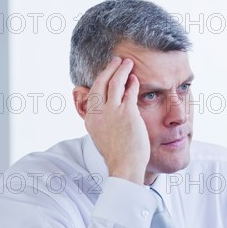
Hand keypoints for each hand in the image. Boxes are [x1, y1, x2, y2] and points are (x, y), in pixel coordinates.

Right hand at [74, 57, 149, 184]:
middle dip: (109, 69)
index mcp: (91, 119)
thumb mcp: (102, 137)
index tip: (106, 73)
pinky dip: (132, 83)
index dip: (100, 80)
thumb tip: (107, 116)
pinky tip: (135, 79)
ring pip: (115, 82)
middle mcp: (98, 113)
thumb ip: (103, 123)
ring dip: (122, 70)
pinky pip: (130, 91)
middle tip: (117, 61)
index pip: (93, 93)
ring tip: (128, 63)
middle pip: (101, 82)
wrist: (124, 166)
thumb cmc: (118, 156)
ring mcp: (112, 111)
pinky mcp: (127, 113)